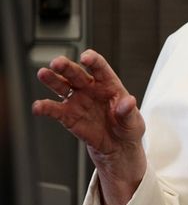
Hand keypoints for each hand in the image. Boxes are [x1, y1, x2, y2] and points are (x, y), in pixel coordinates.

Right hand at [32, 49, 145, 204]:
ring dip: (52, 79)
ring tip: (43, 74)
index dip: (93, 60)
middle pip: (76, 73)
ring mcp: (77, 100)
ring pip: (62, 86)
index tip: (86, 58)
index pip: (100, 68)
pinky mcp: (68, 116)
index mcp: (109, 84)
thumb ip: (128, 111)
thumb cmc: (127, 128)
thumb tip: (128, 102)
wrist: (118, 146)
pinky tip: (38, 107)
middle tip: (57, 63)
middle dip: (67, 67)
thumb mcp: (133, 121)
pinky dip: (45, 108)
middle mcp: (90, 88)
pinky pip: (54, 110)